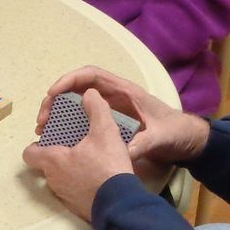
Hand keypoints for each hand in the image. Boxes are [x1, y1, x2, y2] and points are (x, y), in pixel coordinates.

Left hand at [21, 89, 135, 220]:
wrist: (120, 204)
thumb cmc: (107, 167)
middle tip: (75, 143)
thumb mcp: (105, 131)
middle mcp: (53, 179)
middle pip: (46, 163)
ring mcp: (64, 195)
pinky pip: (73, 190)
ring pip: (60, 177)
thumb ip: (96, 109)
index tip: (50, 137)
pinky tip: (98, 174)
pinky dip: (80, 181)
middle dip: (57, 153)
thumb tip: (89, 94)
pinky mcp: (77, 206)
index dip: (36, 144)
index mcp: (52, 160)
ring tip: (89, 157)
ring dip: (69, 168)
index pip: (29, 152)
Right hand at [34, 65, 209, 168]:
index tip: (53, 94)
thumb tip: (122, 154)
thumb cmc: (175, 131)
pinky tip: (58, 138)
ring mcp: (110, 108)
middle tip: (42, 119)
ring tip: (43, 129)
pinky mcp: (110, 121)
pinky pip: (83, 117)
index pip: (91, 76)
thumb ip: (143, 144)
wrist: (186, 139)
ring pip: (76, 103)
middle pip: (77, 88)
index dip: (70, 80)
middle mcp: (114, 96)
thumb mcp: (160, 138)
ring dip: (58, 112)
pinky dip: (68, 123)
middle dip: (56, 99)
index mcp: (124, 92)